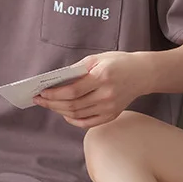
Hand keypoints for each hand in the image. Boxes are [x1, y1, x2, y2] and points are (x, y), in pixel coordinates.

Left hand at [34, 52, 149, 128]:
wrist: (143, 73)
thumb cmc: (119, 63)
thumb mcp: (97, 58)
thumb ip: (77, 69)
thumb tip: (56, 80)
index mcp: (102, 77)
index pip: (72, 91)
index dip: (54, 94)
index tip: (41, 92)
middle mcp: (106, 95)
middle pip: (73, 105)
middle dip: (52, 103)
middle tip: (39, 100)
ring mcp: (110, 108)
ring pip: (78, 115)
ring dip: (60, 111)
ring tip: (50, 105)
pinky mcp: (112, 115)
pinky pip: (88, 123)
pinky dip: (73, 120)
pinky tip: (65, 113)